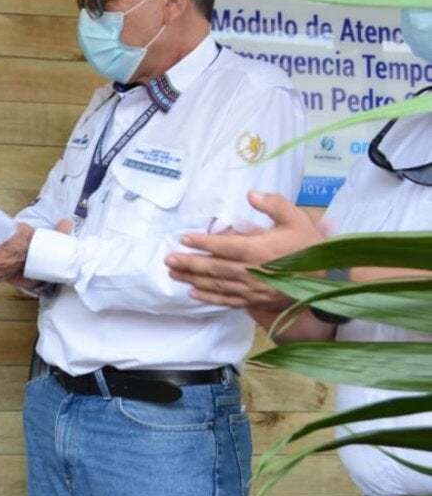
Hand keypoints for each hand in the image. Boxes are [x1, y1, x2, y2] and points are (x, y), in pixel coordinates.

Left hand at [166, 192, 324, 310]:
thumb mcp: (296, 218)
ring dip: (193, 280)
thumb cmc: (309, 246)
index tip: (184, 238)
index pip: (224, 246)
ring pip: (216, 285)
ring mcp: (252, 289)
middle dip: (189, 264)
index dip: (203, 242)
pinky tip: (193, 294)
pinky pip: (227, 300)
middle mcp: (252, 272)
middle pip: (214, 268)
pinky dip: (209, 297)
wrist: (328, 279)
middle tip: (168, 259)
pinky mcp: (255, 300)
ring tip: (173, 274)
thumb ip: (274, 204)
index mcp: (259, 250)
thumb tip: (251, 195)